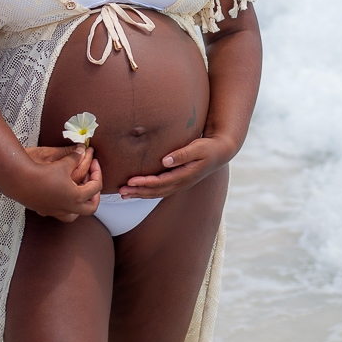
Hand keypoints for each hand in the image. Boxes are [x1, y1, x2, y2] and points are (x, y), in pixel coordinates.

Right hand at [22, 144, 101, 221]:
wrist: (21, 181)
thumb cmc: (42, 173)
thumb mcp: (64, 163)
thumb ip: (76, 157)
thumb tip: (83, 151)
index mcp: (77, 197)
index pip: (96, 187)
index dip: (98, 172)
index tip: (94, 162)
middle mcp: (68, 208)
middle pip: (91, 207)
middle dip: (95, 195)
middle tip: (92, 182)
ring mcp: (56, 212)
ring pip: (74, 215)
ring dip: (80, 205)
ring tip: (79, 192)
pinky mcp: (45, 211)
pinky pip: (59, 213)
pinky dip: (64, 206)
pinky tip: (60, 195)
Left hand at [118, 136, 235, 198]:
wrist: (220, 152)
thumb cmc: (208, 148)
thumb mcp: (198, 148)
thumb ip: (182, 154)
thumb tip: (165, 160)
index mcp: (184, 176)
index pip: (161, 182)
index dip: (145, 183)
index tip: (131, 180)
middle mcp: (181, 183)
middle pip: (156, 191)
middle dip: (138, 192)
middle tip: (121, 191)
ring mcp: (180, 184)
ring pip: (157, 193)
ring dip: (140, 194)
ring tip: (124, 194)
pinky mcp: (178, 181)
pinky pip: (160, 190)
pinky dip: (148, 191)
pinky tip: (138, 190)